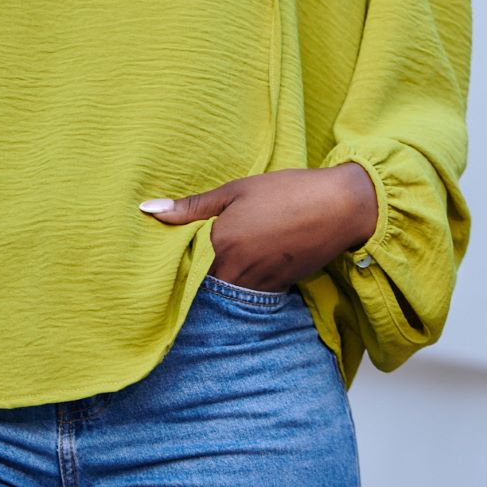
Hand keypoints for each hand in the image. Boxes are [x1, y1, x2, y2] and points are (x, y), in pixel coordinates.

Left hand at [140, 164, 378, 292]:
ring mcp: (259, 282)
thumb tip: (148, 210)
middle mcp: (237, 269)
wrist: (339, 207)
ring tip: (206, 273)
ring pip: (223, 294)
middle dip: (190, 279)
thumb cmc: (285, 191)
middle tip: (177, 271)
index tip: (158, 261)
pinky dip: (238, 289)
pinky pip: (247, 297)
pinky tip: (236, 275)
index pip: (183, 264)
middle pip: (201, 284)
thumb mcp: (236, 190)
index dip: (172, 263)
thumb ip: (192, 206)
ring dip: (213, 287)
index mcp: (221, 242)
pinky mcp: (278, 288)